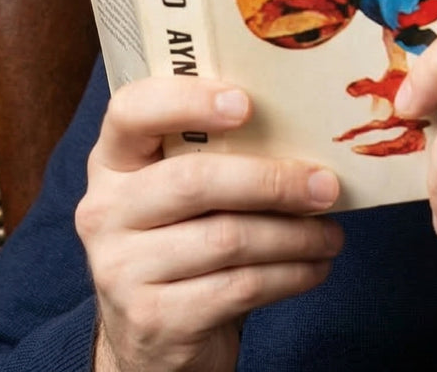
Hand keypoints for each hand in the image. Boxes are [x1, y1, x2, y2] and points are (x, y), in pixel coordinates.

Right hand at [77, 77, 344, 371]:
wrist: (153, 336)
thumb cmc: (186, 238)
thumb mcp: (188, 190)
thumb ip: (222, 154)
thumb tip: (312, 133)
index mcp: (115, 161)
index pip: (133, 110)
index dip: (188, 100)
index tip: (246, 104)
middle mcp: (106, 211)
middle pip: (195, 180)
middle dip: (273, 181)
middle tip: (326, 186)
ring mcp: (121, 270)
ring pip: (227, 239)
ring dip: (295, 236)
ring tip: (330, 234)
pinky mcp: (153, 319)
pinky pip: (239, 287)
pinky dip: (290, 275)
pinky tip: (314, 267)